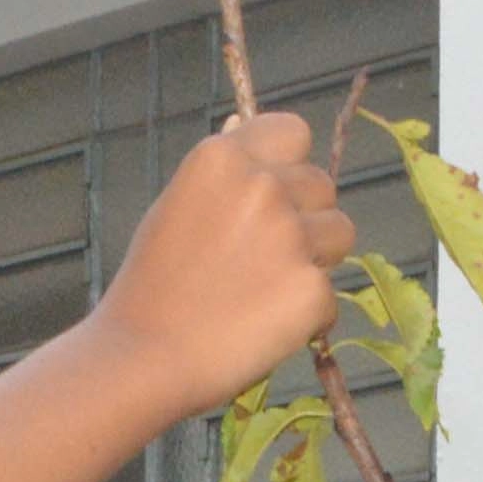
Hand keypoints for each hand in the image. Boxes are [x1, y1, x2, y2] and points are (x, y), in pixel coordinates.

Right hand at [83, 114, 352, 419]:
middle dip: (305, 216)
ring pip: (340, 233)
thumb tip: (242, 124)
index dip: (289, 164)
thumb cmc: (151, 287)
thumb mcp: (176, 207)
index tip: (273, 194)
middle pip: (322, 185)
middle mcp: (263, 186)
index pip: (293, 132)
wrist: (142, 357)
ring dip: (315, 259)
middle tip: (261, 259)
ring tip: (266, 291)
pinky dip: (308, 317)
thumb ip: (223, 173)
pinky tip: (263, 329)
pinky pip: (330, 297)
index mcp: (224, 158)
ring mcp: (291, 237)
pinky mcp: (311, 289)